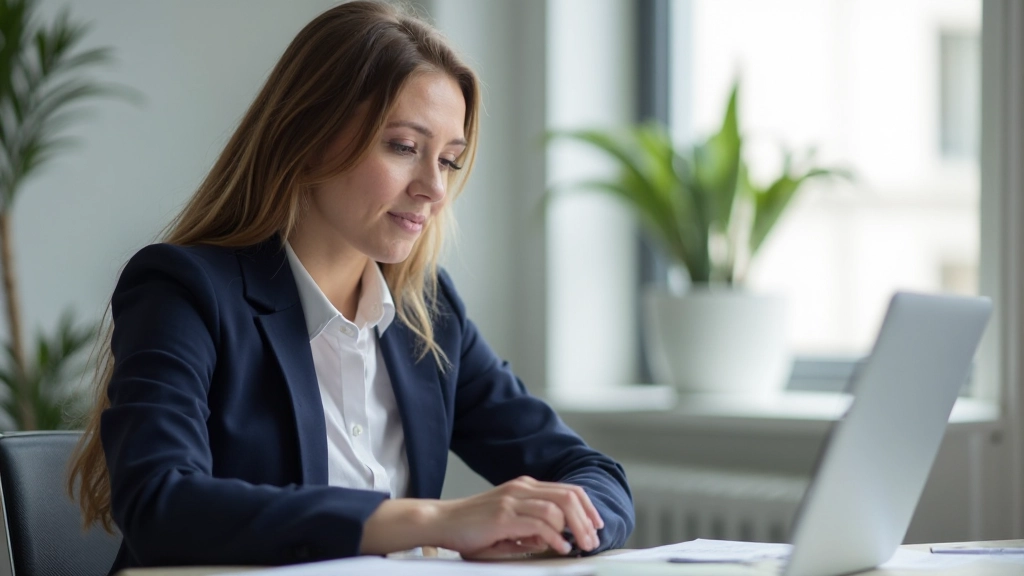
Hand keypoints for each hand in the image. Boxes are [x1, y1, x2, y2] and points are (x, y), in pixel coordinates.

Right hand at [432, 476, 604, 558]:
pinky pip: (540, 524)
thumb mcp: (508, 524)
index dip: (587, 507)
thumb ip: (530, 529)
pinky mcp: (503, 516)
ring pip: (557, 508)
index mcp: (524, 486)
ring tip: (581, 545)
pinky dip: (556, 537)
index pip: (567, 490)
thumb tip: (552, 539)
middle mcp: (521, 488)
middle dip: (586, 519)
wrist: (441, 522)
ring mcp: (512, 500)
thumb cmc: (472, 526)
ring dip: (575, 529)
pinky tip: (560, 547)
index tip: (596, 525)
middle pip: (568, 496)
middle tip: (594, 539)